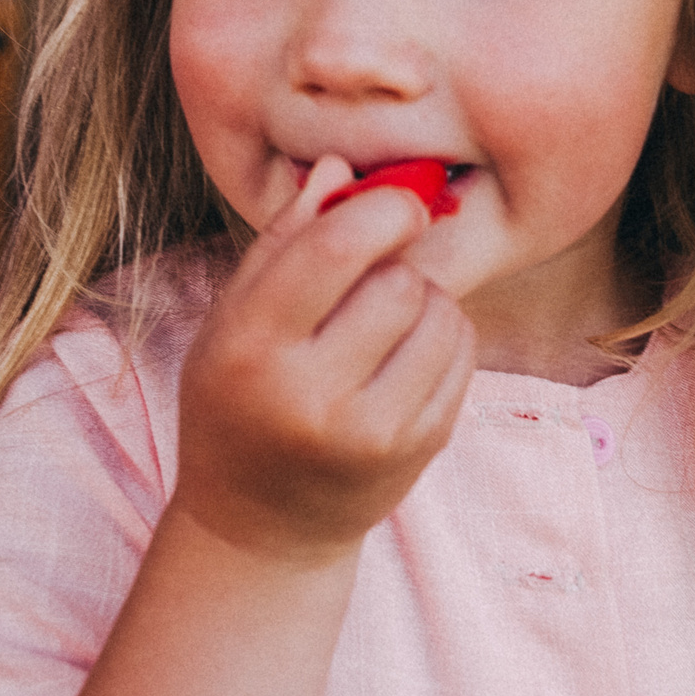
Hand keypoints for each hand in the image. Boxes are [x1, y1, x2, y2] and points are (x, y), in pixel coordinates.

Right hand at [174, 158, 477, 566]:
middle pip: (398, 281)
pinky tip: (405, 356)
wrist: (261, 528)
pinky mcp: (418, 451)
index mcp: (251, 349)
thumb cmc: (239, 404)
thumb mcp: (232, 321)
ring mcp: (372, 433)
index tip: (393, 204)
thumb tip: (339, 167)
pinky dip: (444, 336)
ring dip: (423, 299)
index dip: (381, 209)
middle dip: (394, 263)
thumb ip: (282, 241)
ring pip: (440, 314)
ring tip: (383, 324)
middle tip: (368, 280)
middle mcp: (311, 397)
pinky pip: (462, 355)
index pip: (336, 252)